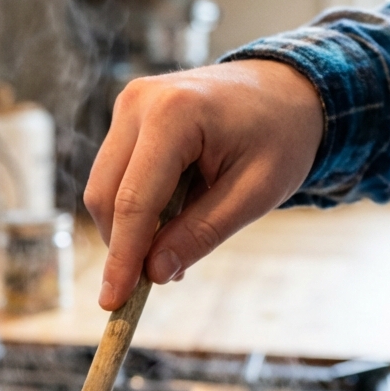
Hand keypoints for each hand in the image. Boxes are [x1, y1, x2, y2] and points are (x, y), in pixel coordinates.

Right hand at [83, 59, 323, 309]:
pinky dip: (134, 208)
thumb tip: (153, 273)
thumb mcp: (254, 194)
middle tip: (157, 280)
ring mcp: (128, 105)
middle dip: (123, 246)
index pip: (134, 201)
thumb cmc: (280, 137)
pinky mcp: (127, 116)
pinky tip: (170, 218)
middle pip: (106, 196)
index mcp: (174, 114)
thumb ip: (202, 233)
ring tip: (174, 245)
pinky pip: (115, 175)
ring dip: (129, 228)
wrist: (285, 88)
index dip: (122, 258)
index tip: (113, 303)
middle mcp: (139, 102)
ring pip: (103, 188)